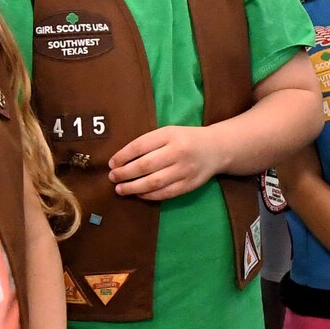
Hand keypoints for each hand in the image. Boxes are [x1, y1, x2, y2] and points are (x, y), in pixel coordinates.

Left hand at [109, 126, 226, 199]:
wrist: (217, 148)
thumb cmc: (186, 139)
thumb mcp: (169, 133)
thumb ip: (149, 143)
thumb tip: (121, 161)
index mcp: (170, 135)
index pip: (140, 146)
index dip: (123, 156)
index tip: (112, 163)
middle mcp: (178, 152)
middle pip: (145, 165)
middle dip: (124, 173)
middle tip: (112, 177)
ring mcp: (185, 170)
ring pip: (153, 182)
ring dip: (133, 187)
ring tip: (120, 189)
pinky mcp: (189, 184)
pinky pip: (165, 193)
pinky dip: (149, 195)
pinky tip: (139, 194)